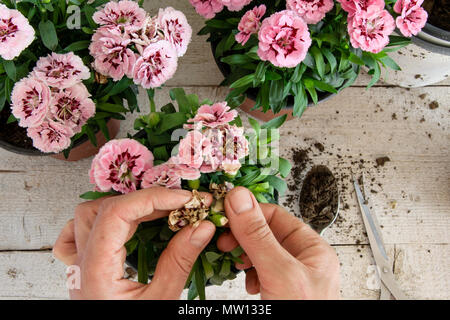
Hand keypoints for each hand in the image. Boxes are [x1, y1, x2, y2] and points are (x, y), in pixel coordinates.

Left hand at [53, 187, 214, 299]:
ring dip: (126, 206)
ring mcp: (78, 265)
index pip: (118, 213)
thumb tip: (201, 227)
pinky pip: (76, 233)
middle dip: (148, 201)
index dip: (154, 198)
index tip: (185, 199)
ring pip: (89, 215)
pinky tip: (118, 224)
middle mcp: (81, 263)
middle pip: (104, 209)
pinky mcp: (84, 268)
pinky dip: (98, 220)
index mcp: (96, 270)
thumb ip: (179, 261)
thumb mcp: (161, 302)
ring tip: (158, 211)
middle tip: (181, 206)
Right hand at [218, 187, 339, 299]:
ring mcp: (290, 277)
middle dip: (243, 237)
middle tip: (224, 242)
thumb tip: (239, 200)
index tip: (225, 214)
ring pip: (259, 252)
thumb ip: (258, 236)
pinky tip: (248, 284)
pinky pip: (258, 272)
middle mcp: (302, 260)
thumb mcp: (280, 274)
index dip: (249, 213)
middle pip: (265, 233)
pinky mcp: (278, 291)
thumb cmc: (303, 314)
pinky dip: (248, 274)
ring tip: (238, 265)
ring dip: (244, 256)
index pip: (276, 216)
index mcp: (312, 249)